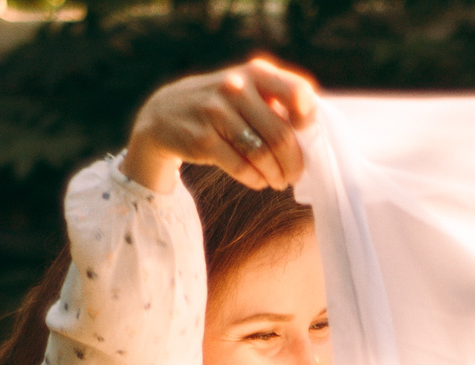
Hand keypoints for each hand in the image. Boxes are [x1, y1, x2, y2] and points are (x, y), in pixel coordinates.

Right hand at [126, 57, 321, 195]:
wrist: (164, 114)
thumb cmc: (220, 106)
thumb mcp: (245, 89)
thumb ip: (276, 102)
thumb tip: (310, 135)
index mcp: (254, 72)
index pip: (298, 92)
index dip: (309, 119)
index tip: (306, 136)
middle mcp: (235, 87)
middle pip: (281, 135)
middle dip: (293, 162)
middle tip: (295, 175)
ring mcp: (216, 112)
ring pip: (262, 154)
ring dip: (276, 175)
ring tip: (279, 182)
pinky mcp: (202, 139)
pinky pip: (241, 167)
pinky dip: (256, 179)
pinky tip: (259, 181)